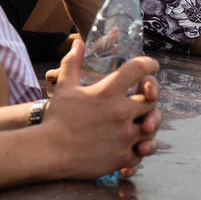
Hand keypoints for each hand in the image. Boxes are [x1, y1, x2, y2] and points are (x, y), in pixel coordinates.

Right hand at [39, 39, 162, 178]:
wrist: (47, 153)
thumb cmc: (55, 118)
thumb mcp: (65, 87)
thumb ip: (72, 63)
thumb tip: (78, 43)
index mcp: (108, 91)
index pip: (139, 69)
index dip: (150, 64)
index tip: (152, 66)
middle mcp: (120, 112)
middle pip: (151, 101)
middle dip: (149, 100)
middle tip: (143, 101)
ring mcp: (123, 136)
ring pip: (151, 127)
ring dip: (148, 124)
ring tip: (140, 124)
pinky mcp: (122, 156)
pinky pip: (143, 150)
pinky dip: (141, 147)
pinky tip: (134, 144)